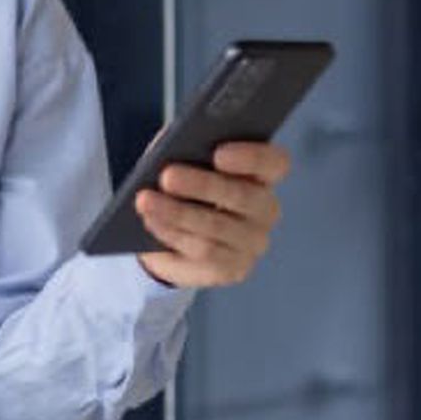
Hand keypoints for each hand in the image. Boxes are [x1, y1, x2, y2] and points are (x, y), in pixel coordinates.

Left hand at [134, 141, 291, 287]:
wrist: (174, 238)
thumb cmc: (186, 189)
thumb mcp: (184, 163)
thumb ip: (185, 151)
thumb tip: (170, 151)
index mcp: (263, 175)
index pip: (275, 163)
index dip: (251, 157)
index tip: (218, 153)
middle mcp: (266, 210)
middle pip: (243, 196)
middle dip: (202, 185)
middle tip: (167, 176)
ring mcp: (253, 243)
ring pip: (217, 227)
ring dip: (178, 212)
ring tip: (146, 200)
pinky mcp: (233, 269)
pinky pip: (203, 251)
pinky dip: (173, 233)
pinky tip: (152, 221)